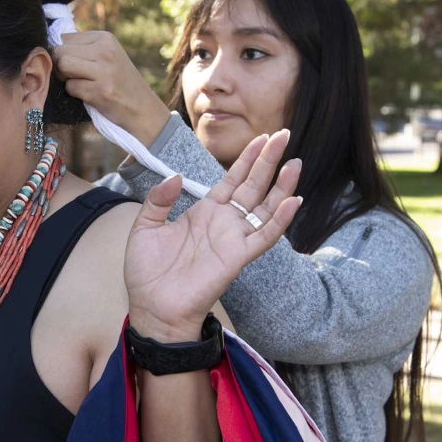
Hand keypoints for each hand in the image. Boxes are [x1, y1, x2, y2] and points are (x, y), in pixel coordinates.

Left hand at [52, 31, 172, 146]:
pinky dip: (75, 94)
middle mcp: (105, 51)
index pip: (65, 37)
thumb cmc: (120, 83)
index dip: (64, 52)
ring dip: (65, 78)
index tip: (77, 64)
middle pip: (60, 51)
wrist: (143, 109)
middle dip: (61, 66)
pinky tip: (90, 95)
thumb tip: (52, 43)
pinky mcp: (100, 91)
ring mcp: (104, 71)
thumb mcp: (109, 56)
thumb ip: (85, 48)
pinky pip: (70, 87)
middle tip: (74, 76)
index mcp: (106, 38)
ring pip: (63, 65)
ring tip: (80, 84)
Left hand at [123, 130, 303, 341]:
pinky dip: (280, 220)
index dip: (248, 159)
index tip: (263, 138)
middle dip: (269, 160)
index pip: (232, 179)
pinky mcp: (237, 257)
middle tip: (284, 134)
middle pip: (253, 185)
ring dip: (282, 186)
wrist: (152, 307)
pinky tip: (293, 200)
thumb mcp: (145, 227)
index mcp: (204, 212)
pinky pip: (264, 236)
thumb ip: (158, 199)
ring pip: (265, 207)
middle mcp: (224, 222)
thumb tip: (174, 176)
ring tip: (295, 163)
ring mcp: (233, 239)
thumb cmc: (147, 272)